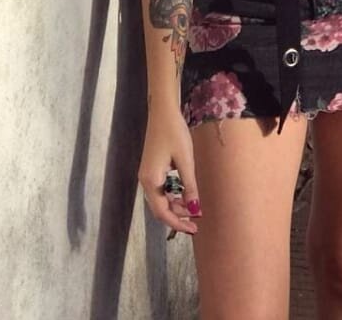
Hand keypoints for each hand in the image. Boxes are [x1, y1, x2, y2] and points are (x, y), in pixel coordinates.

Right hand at [138, 109, 201, 236]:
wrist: (162, 112)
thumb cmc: (174, 133)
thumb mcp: (186, 160)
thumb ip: (190, 186)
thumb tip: (195, 209)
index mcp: (151, 180)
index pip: (162, 212)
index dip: (177, 223)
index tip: (193, 228)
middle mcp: (145, 180)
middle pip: (159, 208)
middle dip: (177, 216)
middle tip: (196, 222)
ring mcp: (147, 175)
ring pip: (160, 199)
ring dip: (176, 206)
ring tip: (193, 209)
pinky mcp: (151, 169)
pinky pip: (160, 190)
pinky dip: (172, 196)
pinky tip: (185, 195)